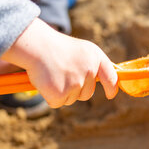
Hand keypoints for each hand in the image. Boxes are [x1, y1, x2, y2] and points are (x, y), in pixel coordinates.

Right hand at [1, 18, 117, 107]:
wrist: (36, 46)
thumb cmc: (56, 47)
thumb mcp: (81, 50)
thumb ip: (93, 65)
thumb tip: (101, 82)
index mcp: (96, 58)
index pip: (111, 78)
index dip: (111, 88)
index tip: (110, 95)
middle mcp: (89, 71)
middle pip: (87, 94)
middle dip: (75, 89)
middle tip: (61, 74)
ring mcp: (76, 83)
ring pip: (71, 99)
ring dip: (61, 92)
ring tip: (53, 74)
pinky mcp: (61, 93)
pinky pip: (58, 103)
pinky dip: (50, 97)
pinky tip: (46, 82)